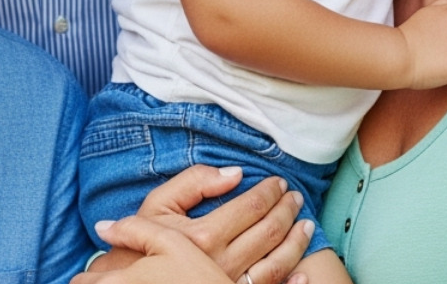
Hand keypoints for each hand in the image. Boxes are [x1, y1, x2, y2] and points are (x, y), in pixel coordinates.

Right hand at [137, 166, 309, 278]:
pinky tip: (305, 270)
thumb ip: (194, 182)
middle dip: (287, 211)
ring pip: (276, 264)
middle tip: (295, 198)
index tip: (278, 182)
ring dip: (297, 242)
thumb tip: (235, 174)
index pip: (251, 207)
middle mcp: (220, 263)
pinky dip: (293, 281)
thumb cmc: (140, 243)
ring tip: (306, 225)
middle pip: (268, 233)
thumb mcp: (157, 205)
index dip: (269, 192)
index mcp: (203, 236)